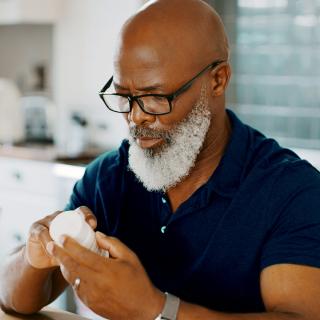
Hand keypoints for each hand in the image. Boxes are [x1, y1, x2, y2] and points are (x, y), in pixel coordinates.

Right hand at [25, 206, 96, 268]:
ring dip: (61, 234)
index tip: (94, 225)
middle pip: (69, 215)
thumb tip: (109, 252)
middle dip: (77, 220)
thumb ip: (91, 247)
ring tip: (67, 245)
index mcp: (72, 218)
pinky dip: (47, 240)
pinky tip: (51, 248)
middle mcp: (60, 216)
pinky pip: (42, 233)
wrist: (43, 261)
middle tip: (85, 230)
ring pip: (55, 223)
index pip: (82, 211)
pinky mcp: (35, 229)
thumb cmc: (65, 253)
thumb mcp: (79, 249)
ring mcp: (47, 221)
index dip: (88, 215)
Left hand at [46, 232, 164, 319]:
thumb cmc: (138, 281)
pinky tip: (74, 270)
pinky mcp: (89, 303)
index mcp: (106, 269)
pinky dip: (72, 276)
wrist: (142, 309)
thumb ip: (112, 244)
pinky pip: (76, 287)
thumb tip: (97, 235)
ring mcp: (91, 295)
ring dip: (64, 265)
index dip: (70, 245)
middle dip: (59, 254)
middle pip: (71, 266)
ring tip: (59, 255)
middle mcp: (95, 283)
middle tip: (50, 244)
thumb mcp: (130, 257)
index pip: (82, 255)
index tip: (62, 237)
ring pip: (71, 277)